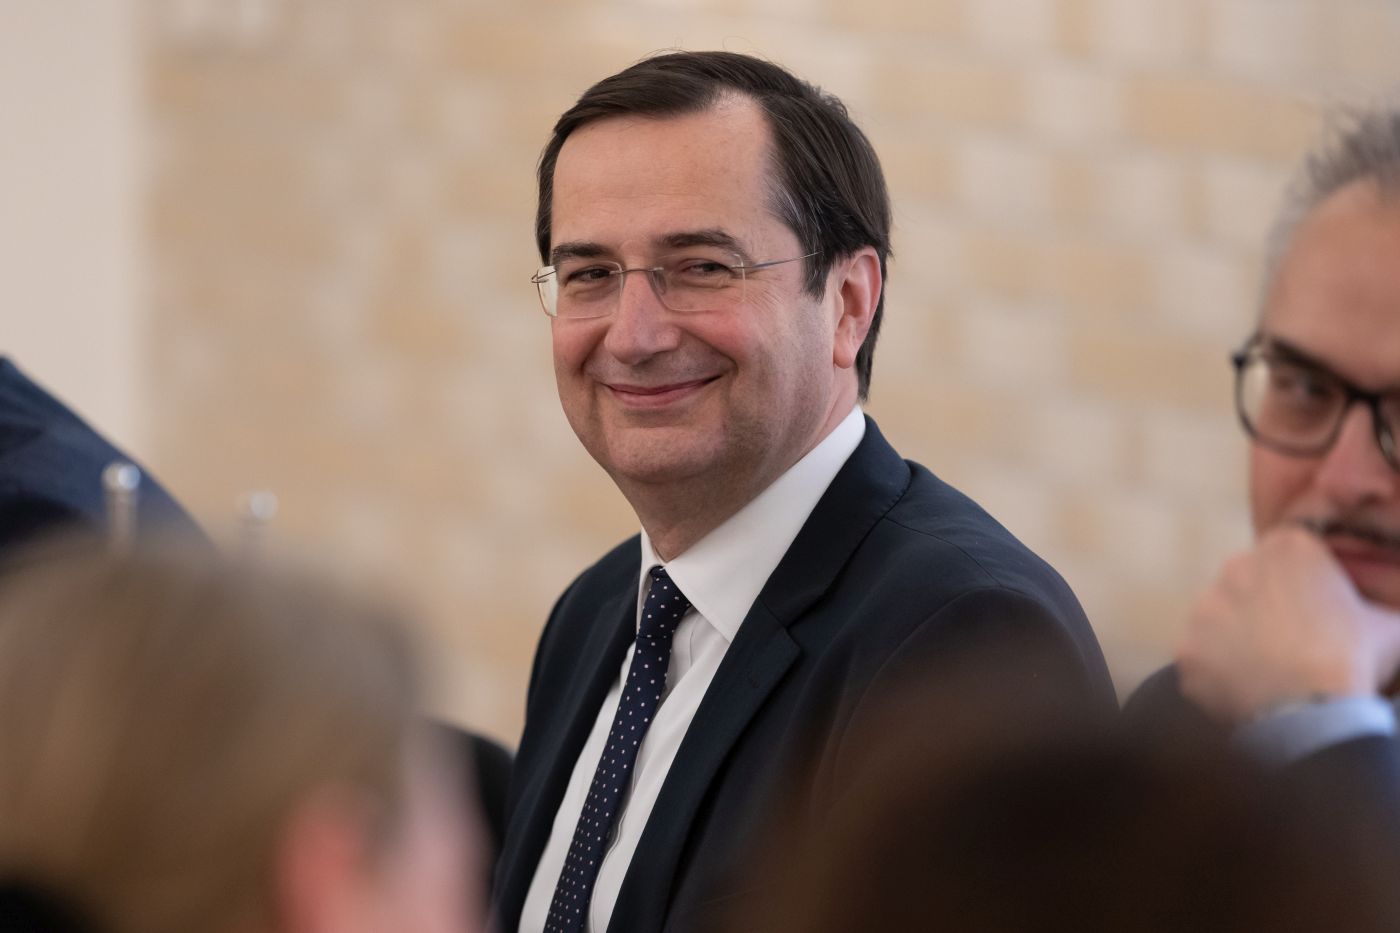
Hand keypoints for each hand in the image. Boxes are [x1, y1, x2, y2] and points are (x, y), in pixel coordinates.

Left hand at [1177, 525, 1399, 723]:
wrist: (1311, 710)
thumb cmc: (1352, 658)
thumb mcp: (1389, 624)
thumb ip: (1381, 606)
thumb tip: (1382, 612)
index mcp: (1288, 548)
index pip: (1289, 555)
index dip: (1302, 584)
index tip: (1314, 612)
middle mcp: (1236, 566)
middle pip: (1248, 583)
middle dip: (1265, 607)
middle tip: (1291, 644)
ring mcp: (1205, 607)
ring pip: (1220, 619)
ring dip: (1238, 639)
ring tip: (1268, 671)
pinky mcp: (1186, 646)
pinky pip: (1202, 657)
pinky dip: (1218, 673)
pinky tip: (1244, 691)